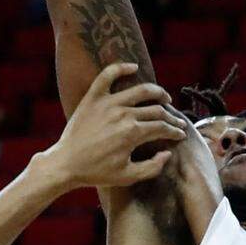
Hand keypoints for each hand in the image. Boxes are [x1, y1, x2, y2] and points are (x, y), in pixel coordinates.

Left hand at [42, 63, 185, 192]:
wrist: (65, 164)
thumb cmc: (96, 173)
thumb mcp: (128, 176)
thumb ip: (153, 167)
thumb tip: (167, 153)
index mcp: (133, 133)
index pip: (162, 127)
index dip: (175, 132)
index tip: (179, 135)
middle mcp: (123, 114)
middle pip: (156, 110)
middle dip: (170, 117)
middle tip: (176, 122)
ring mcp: (108, 103)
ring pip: (141, 91)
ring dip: (157, 92)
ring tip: (164, 97)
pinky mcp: (93, 98)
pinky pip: (107, 76)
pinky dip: (121, 68)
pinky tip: (134, 67)